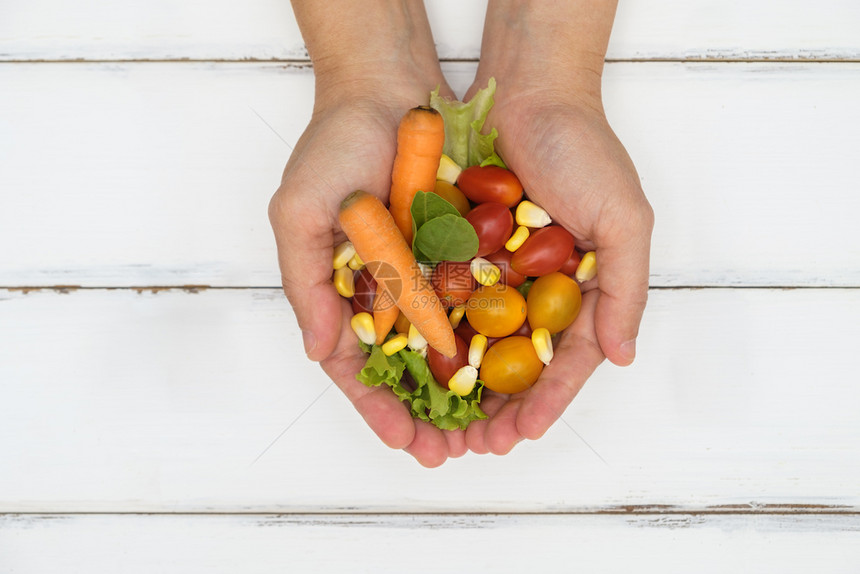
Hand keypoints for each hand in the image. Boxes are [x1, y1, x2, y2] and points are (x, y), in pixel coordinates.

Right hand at [268, 69, 470, 466]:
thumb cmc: (332, 147)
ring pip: (447, 346)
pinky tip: (512, 370)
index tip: (405, 443)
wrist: (386, 89)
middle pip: (406, 369)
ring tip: (485, 433)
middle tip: (451, 455)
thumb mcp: (300, 214)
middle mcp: (386, 291)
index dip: (378, 408)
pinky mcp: (461, 249)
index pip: (357, 366)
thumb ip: (306, 284)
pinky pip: (477, 300)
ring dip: (464, 392)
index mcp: (343, 292)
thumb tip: (319, 353)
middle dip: (425, 414)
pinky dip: (491, 336)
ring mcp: (425, 272)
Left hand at [462, 86, 653, 454]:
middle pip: (517, 362)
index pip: (566, 360)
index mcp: (583, 289)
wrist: (531, 91)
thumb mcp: (626, 221)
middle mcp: (539, 287)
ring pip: (477, 340)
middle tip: (476, 446)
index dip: (547, 401)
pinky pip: (446, 297)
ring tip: (445, 423)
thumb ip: (628, 290)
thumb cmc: (586, 151)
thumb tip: (623, 358)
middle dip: (499, 407)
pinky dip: (434, 331)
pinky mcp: (459, 247)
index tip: (521, 435)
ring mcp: (497, 270)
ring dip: (462, 384)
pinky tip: (417, 366)